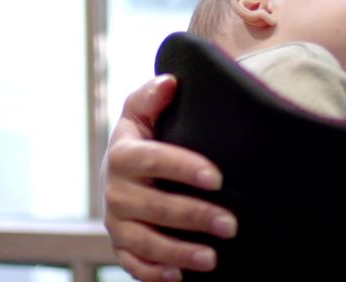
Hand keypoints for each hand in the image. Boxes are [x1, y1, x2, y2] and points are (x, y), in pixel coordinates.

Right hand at [102, 74, 237, 280]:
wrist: (121, 170)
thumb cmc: (144, 137)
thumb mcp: (142, 112)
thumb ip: (152, 96)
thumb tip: (171, 82)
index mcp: (122, 154)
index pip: (152, 160)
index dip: (183, 167)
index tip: (217, 178)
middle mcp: (114, 190)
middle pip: (153, 206)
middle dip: (193, 216)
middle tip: (231, 224)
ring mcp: (117, 222)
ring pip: (146, 241)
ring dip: (179, 251)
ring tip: (213, 259)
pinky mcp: (122, 246)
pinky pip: (135, 265)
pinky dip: (155, 273)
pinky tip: (182, 276)